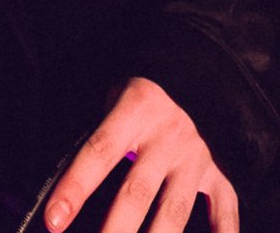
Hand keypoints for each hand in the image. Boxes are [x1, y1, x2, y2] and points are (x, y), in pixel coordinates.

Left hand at [44, 78, 238, 232]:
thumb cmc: (147, 88)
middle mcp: (167, 136)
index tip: (53, 221)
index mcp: (136, 109)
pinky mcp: (221, 170)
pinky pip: (226, 209)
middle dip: (113, 230)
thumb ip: (102, 132)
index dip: (75, 187)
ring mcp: (196, 156)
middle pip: (135, 192)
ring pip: (174, 210)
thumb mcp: (118, 92)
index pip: (99, 152)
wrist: (204, 63)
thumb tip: (68, 181)